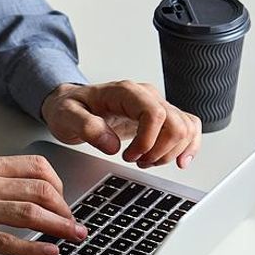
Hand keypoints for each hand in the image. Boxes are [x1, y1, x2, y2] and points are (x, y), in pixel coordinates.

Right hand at [0, 155, 87, 254]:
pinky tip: (48, 253)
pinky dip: (33, 248)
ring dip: (59, 225)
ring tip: (75, 235)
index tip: (63, 198)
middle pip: (39, 188)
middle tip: (74, 221)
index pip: (34, 166)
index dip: (57, 183)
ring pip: (30, 211)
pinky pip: (7, 240)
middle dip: (65, 207)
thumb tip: (8, 188)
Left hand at [41, 81, 201, 168]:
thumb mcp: (65, 116)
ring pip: (186, 127)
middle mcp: (145, 95)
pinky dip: (188, 146)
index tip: (129, 157)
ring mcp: (155, 105)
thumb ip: (86, 126)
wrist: (70, 105)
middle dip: (160, 151)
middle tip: (138, 162)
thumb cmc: (69, 108)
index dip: (147, 140)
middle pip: (175, 123)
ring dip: (171, 152)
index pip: (154, 113)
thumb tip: (111, 144)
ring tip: (146, 161)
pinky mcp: (160, 117)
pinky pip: (189, 127)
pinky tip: (178, 160)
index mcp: (124, 92)